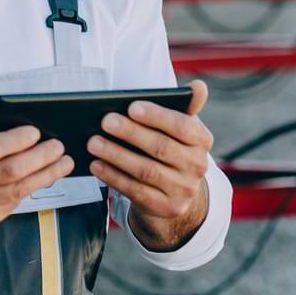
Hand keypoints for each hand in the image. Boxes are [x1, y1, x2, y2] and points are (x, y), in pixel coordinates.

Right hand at [0, 120, 73, 238]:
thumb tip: (22, 127)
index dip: (18, 140)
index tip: (36, 132)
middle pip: (9, 171)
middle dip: (41, 158)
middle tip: (59, 148)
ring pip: (16, 192)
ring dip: (45, 176)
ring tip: (63, 164)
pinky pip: (9, 207)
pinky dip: (26, 191)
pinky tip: (38, 180)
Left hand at [87, 80, 213, 250]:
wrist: (177, 191)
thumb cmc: (171, 148)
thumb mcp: (180, 127)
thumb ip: (186, 106)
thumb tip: (198, 87)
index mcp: (202, 140)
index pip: (183, 126)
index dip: (157, 116)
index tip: (132, 106)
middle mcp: (197, 166)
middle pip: (161, 147)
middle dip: (131, 133)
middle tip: (105, 121)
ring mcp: (183, 189)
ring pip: (146, 170)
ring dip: (116, 155)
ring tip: (93, 142)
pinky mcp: (167, 207)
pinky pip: (136, 191)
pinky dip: (114, 177)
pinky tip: (96, 165)